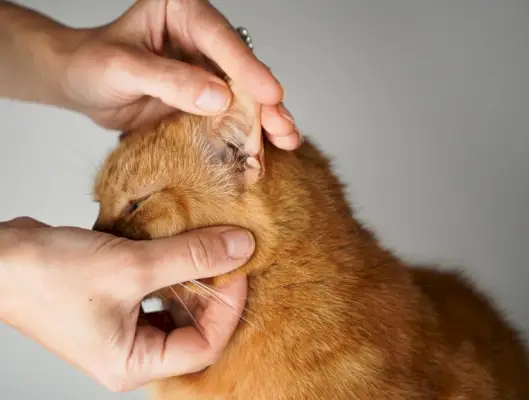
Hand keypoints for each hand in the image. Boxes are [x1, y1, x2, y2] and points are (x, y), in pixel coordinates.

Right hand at [0, 217, 252, 391]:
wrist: (0, 258)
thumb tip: (240, 248)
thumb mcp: (131, 266)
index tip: (238, 270)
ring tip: (207, 250)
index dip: (228, 309)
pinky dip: (172, 270)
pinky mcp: (118, 303)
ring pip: (177, 307)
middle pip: (194, 328)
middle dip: (214, 293)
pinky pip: (158, 291)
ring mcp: (124, 327)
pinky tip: (178, 248)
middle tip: (228, 257)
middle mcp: (130, 351)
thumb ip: (191, 257)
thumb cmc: (48, 276)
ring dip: (194, 279)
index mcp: (132, 363)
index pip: (203, 347)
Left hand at [55, 0, 299, 149]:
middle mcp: (200, 38)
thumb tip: (219, 100)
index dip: (247, 67)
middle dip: (266, 100)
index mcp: (181, 10)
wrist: (81, 84)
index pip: (220, 37)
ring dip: (265, 119)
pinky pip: (230, 115)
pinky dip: (247, 132)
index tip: (270, 94)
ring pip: (244, 94)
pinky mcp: (204, 98)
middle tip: (283, 126)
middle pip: (242, 68)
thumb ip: (170, 80)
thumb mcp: (122, 67)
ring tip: (286, 140)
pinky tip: (266, 147)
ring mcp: (205, 70)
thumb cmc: (93, 63)